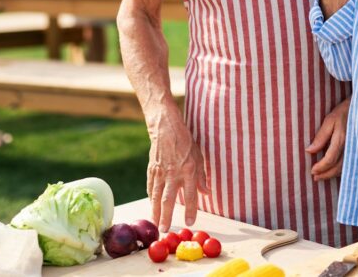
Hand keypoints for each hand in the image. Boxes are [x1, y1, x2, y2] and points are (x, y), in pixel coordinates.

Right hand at [147, 115, 209, 231]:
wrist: (166, 127)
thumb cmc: (185, 141)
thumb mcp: (199, 156)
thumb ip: (202, 176)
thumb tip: (207, 193)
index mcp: (188, 170)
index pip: (191, 195)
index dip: (191, 210)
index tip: (190, 222)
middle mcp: (174, 173)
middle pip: (169, 199)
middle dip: (167, 216)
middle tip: (165, 229)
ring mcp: (160, 171)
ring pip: (156, 196)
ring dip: (155, 211)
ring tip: (155, 223)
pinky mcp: (152, 169)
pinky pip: (150, 187)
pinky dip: (151, 198)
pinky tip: (151, 206)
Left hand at [306, 97, 349, 180]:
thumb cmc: (344, 112)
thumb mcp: (330, 120)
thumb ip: (320, 136)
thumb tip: (309, 151)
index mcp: (342, 139)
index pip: (330, 159)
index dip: (321, 167)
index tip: (312, 170)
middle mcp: (351, 147)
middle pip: (338, 167)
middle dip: (326, 174)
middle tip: (315, 177)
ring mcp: (357, 150)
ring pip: (345, 168)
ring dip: (333, 174)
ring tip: (322, 176)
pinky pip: (350, 164)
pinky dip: (341, 170)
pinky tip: (333, 171)